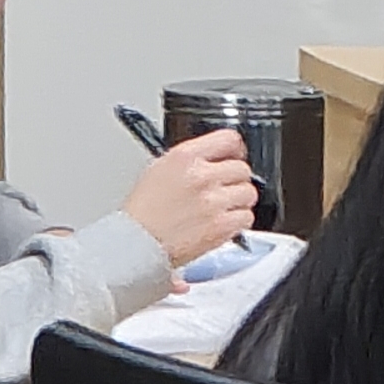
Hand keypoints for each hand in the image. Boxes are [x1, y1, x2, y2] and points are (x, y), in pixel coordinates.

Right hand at [120, 129, 258, 269]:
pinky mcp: (220, 226)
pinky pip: (246, 217)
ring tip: (223, 208)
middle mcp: (201, 176)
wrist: (135, 244)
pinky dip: (238, 221)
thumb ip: (191, 159)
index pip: (229, 139)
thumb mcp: (160, 168)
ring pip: (248, 192)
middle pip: (242, 168)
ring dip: (239, 201)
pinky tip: (223, 222)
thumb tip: (215, 157)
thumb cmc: (142, 212)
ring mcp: (213, 201)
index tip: (235, 157)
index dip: (235, 150)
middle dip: (235, 179)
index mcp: (185, 157)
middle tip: (224, 189)